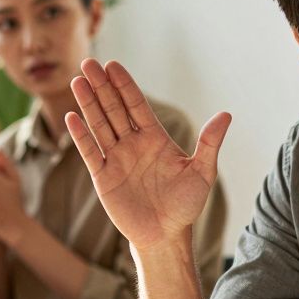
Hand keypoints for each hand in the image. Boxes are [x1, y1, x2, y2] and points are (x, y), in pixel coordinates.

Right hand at [65, 59, 230, 249]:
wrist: (166, 236)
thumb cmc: (185, 205)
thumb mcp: (202, 173)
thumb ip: (209, 143)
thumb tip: (226, 115)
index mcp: (155, 138)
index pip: (137, 105)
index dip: (125, 85)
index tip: (113, 65)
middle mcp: (134, 144)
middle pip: (114, 109)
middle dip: (102, 86)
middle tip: (88, 62)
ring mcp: (117, 159)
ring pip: (100, 125)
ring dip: (88, 103)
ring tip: (78, 81)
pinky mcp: (104, 177)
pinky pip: (91, 152)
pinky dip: (81, 136)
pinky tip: (71, 117)